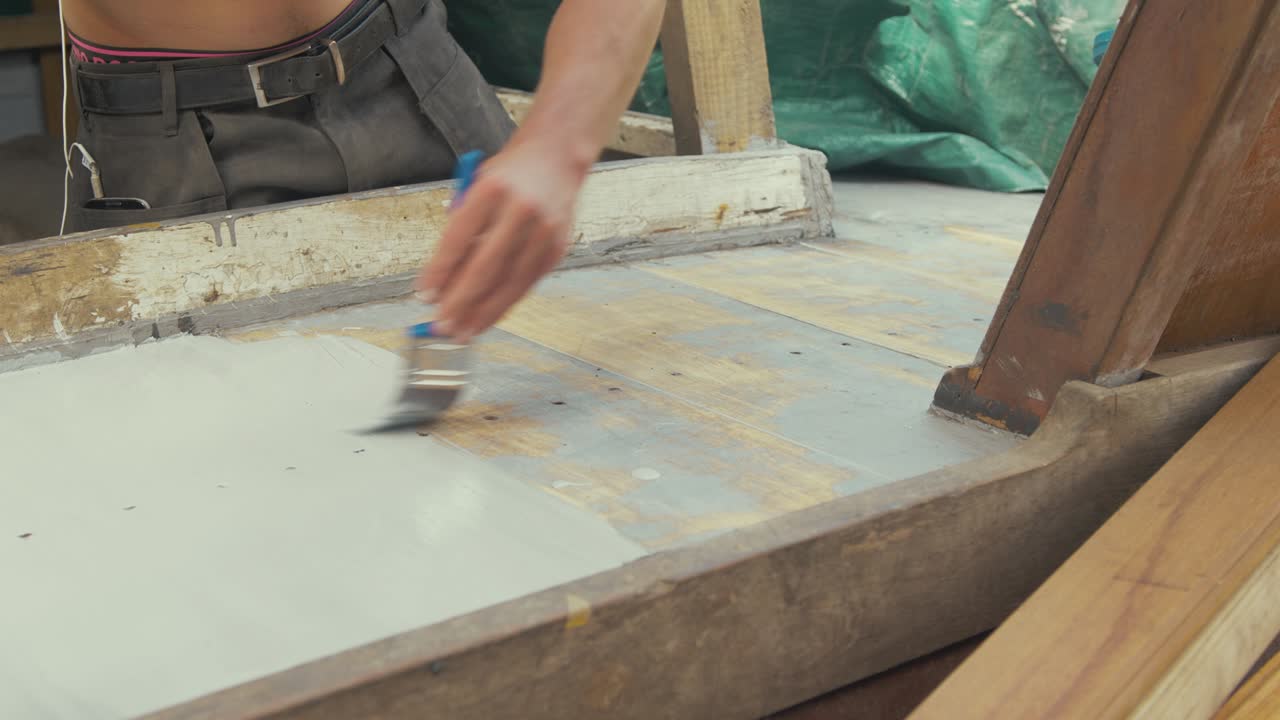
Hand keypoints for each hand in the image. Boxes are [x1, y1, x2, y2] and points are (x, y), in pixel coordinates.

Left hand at [416, 139, 586, 340]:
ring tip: (462, 332)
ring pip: (509, 282)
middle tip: (440, 325)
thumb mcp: (476, 184)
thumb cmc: (509, 174)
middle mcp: (521, 209)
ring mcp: (544, 230)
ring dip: (483, 312)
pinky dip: (505, 304)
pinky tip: (487, 318)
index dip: (439, 271)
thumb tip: (442, 278)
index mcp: (492, 188)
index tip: (423, 296)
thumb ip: (462, 225)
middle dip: (460, 301)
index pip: (458, 237)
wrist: (557, 156)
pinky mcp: (557, 247)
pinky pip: (527, 283)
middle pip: (485, 266)